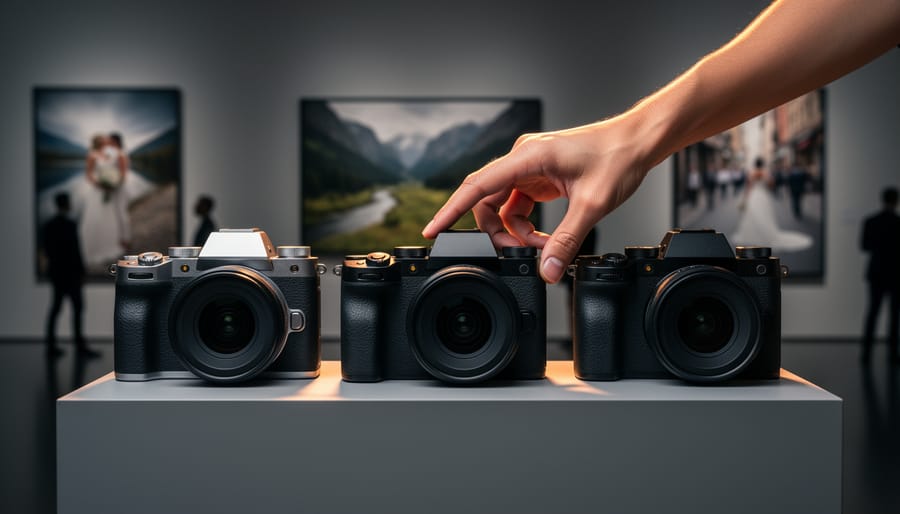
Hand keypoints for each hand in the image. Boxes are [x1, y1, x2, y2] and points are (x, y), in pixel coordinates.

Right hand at [422, 114, 655, 283]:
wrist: (637, 142)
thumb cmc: (617, 158)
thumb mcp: (592, 205)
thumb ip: (565, 241)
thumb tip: (547, 270)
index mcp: (528, 157)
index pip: (477, 186)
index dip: (451, 210)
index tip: (432, 231)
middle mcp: (523, 158)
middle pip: (487, 201)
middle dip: (496, 233)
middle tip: (517, 255)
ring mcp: (529, 168)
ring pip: (503, 207)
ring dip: (516, 232)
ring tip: (543, 248)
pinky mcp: (538, 177)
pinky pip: (519, 206)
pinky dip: (527, 226)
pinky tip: (547, 237)